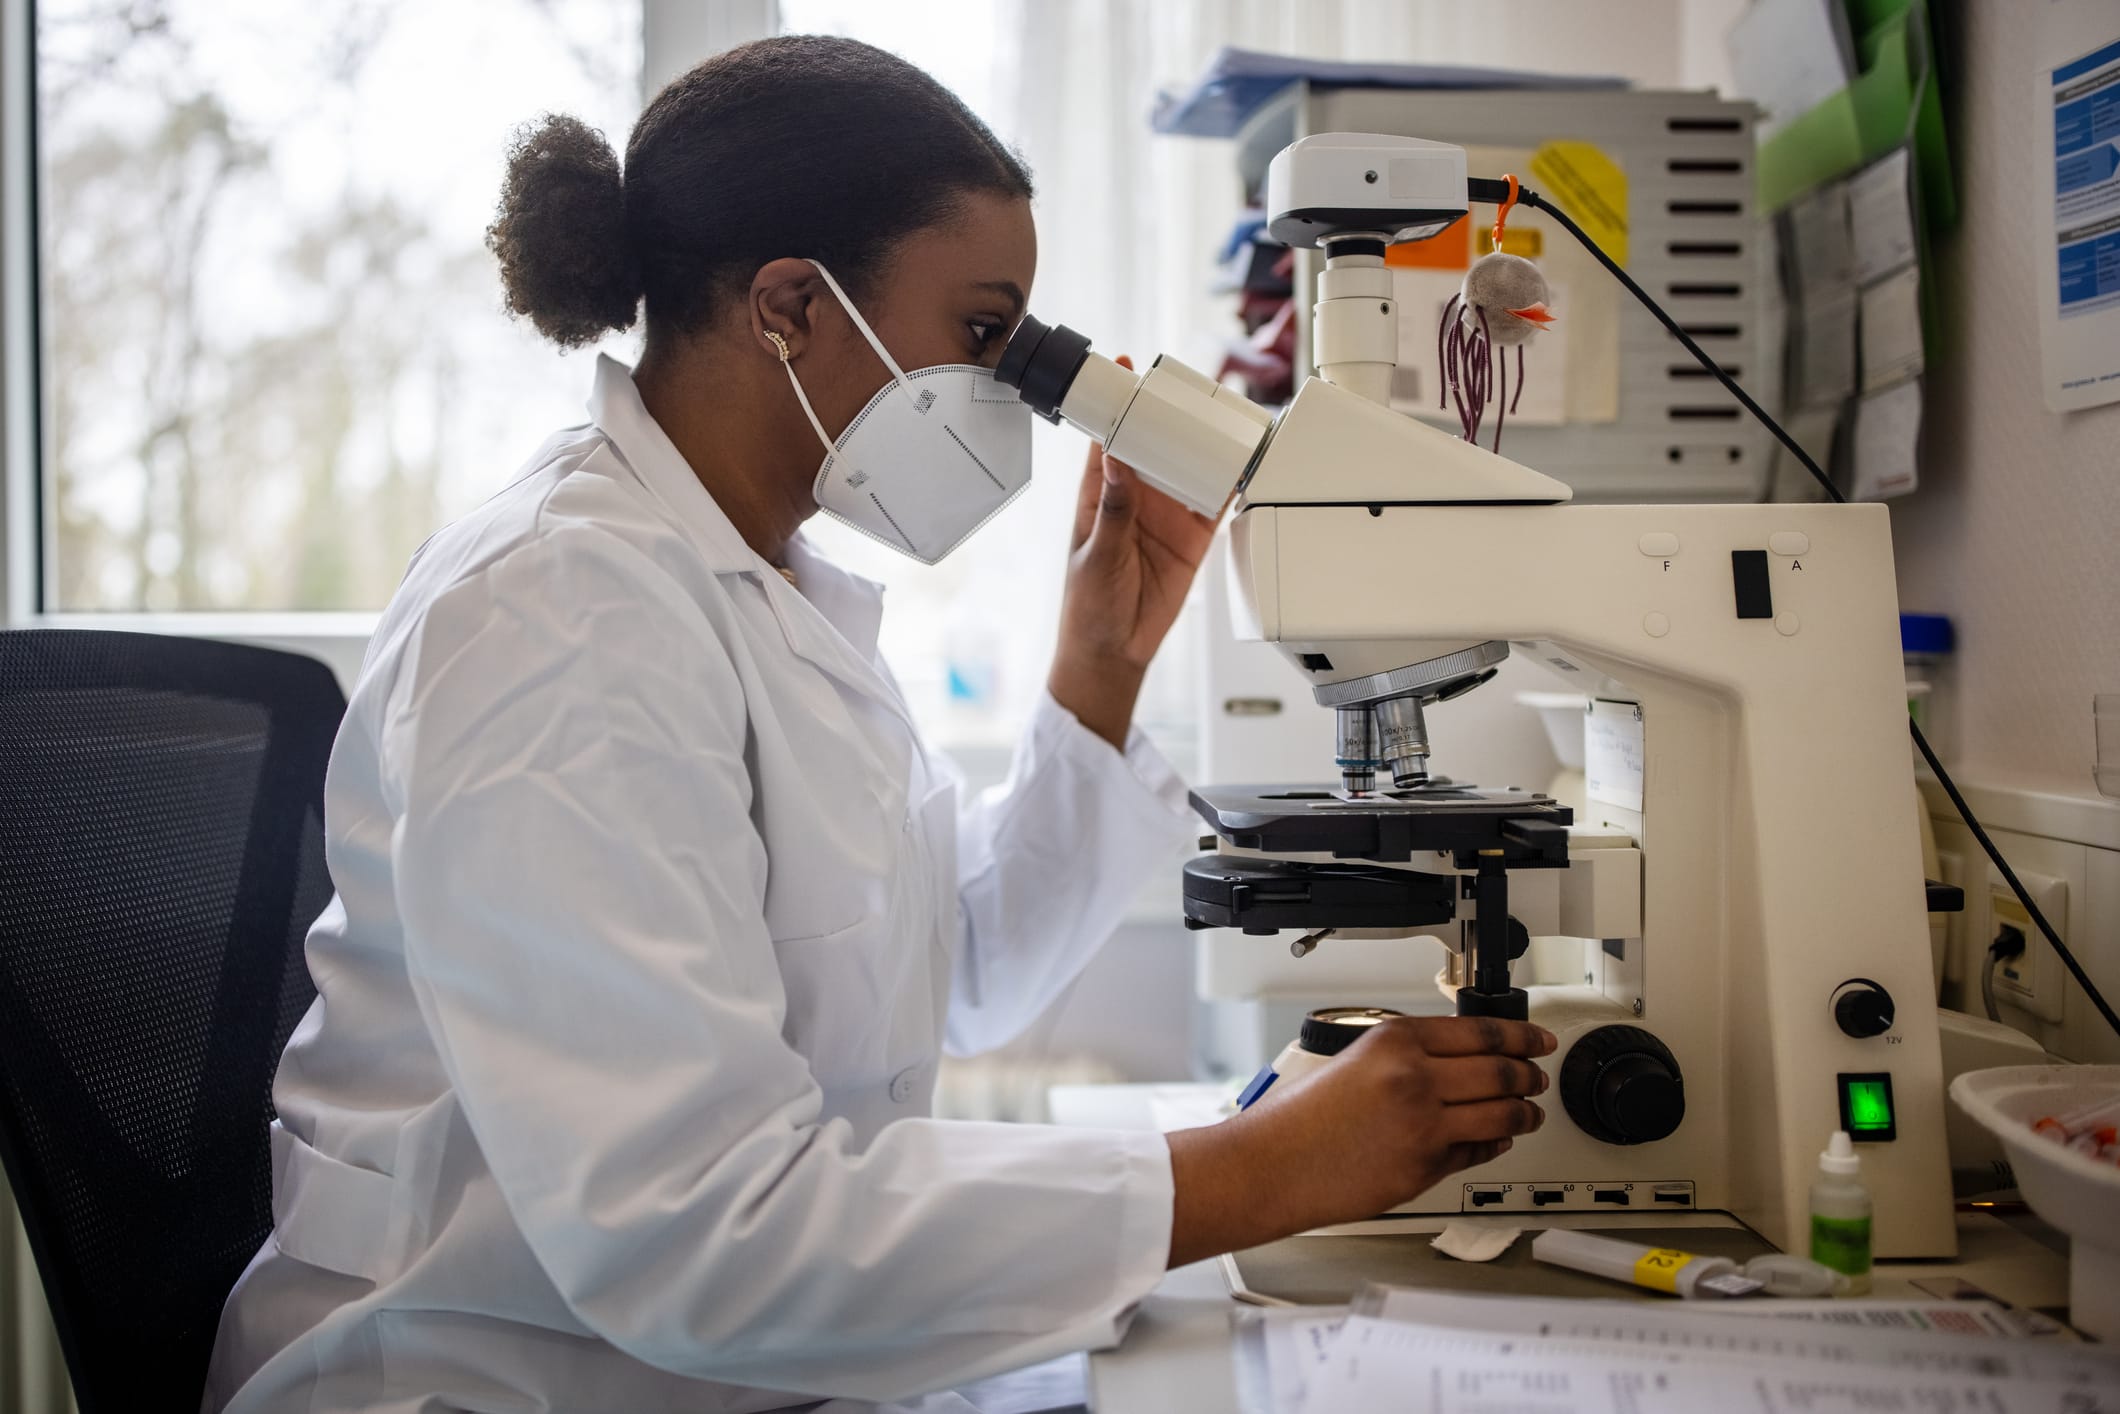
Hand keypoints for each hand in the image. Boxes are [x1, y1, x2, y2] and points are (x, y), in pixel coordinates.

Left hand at [1048, 358, 1223, 748]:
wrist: (1115, 652)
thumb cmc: (1088, 606)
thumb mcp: (1097, 553)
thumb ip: (1114, 508)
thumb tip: (1115, 459)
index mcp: (1100, 493)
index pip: (1107, 438)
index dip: (1116, 402)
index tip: (1125, 368)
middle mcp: (1135, 497)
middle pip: (1155, 443)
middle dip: (1169, 415)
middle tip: (1188, 387)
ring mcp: (1166, 514)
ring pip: (1188, 466)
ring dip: (1201, 444)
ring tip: (1220, 415)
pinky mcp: (1193, 537)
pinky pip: (1215, 501)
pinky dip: (1229, 481)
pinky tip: (1242, 461)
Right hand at [1164, 1016, 1554, 1266]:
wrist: (1274, 1164)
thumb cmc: (1300, 1118)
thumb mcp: (1354, 1060)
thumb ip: (1406, 1058)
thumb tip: (1457, 1063)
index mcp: (1396, 1040)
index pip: (1481, 1030)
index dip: (1521, 1035)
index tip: (1537, 1038)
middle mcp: (1415, 1077)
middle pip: (1501, 1071)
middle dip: (1528, 1075)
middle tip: (1537, 1076)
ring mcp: (1425, 1124)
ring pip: (1503, 1114)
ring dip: (1524, 1114)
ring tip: (1529, 1113)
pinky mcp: (1427, 1167)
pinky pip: (1478, 1151)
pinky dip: (1495, 1145)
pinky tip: (1496, 1141)